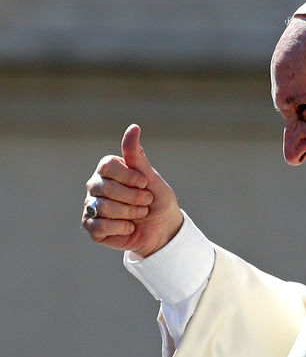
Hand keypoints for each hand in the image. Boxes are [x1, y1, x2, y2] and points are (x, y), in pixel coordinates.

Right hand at [82, 124, 183, 257]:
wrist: (164, 229)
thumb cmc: (158, 200)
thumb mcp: (150, 177)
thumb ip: (136, 155)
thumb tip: (134, 127)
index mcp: (107, 170)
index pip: (107, 166)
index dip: (129, 176)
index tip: (145, 183)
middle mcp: (95, 186)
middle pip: (106, 188)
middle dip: (134, 197)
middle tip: (146, 201)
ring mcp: (91, 206)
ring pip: (104, 208)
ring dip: (131, 213)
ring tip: (140, 214)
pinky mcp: (92, 227)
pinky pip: (101, 226)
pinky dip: (122, 227)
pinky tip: (130, 227)